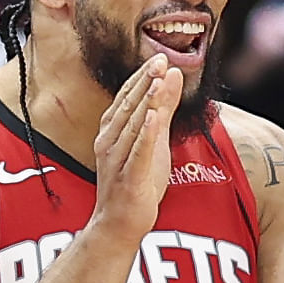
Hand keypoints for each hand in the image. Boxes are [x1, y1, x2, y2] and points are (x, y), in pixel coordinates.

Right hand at [91, 48, 180, 232]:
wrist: (117, 225)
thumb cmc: (134, 182)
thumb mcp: (154, 141)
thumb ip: (163, 107)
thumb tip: (173, 74)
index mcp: (113, 130)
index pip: (127, 97)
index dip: (143, 76)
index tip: (160, 57)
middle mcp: (110, 141)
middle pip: (129, 107)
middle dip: (145, 82)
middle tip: (160, 60)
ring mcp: (117, 161)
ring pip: (132, 127)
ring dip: (145, 103)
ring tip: (158, 80)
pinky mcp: (128, 179)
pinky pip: (137, 154)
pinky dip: (144, 136)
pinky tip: (152, 118)